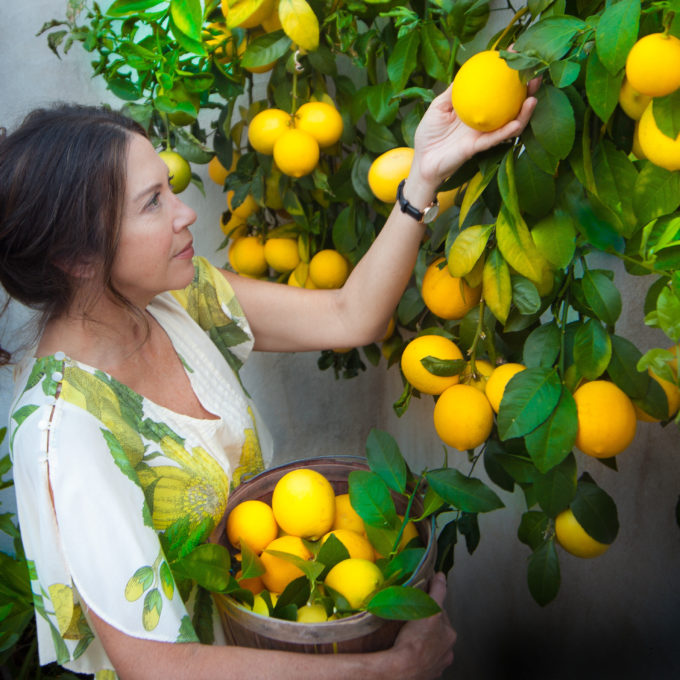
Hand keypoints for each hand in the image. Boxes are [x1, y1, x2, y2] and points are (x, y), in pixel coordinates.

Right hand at [388, 572, 456, 679]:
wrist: (402, 669)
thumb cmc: (417, 641)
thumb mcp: (430, 609)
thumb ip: (438, 591)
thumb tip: (441, 576)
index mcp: (449, 636)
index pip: (442, 615)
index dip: (431, 607)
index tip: (421, 604)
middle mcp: (446, 653)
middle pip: (437, 632)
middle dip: (427, 626)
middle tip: (412, 620)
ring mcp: (436, 665)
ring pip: (430, 647)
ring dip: (422, 641)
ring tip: (408, 636)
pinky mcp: (424, 675)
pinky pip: (422, 661)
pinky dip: (417, 655)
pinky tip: (407, 650)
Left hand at [407, 78, 539, 198]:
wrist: (423, 160)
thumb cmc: (428, 134)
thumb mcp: (438, 106)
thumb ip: (453, 91)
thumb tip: (466, 71)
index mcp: (476, 107)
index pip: (496, 87)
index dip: (508, 72)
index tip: (516, 53)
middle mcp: (484, 120)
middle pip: (511, 103)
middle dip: (526, 90)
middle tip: (536, 74)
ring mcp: (483, 134)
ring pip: (511, 122)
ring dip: (525, 111)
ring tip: (533, 97)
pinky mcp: (479, 147)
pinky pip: (496, 138)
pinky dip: (508, 131)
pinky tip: (518, 122)